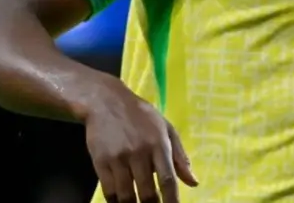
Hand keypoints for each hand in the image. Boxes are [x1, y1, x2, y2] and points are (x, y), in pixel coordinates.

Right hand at [83, 79, 197, 202]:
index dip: (172, 201)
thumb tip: (194, 183)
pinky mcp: (100, 162)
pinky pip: (109, 192)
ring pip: (127, 196)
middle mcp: (139, 152)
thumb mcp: (166, 129)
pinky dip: (116, 202)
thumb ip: (180, 157)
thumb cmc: (140, 116)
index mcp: (158, 144)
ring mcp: (118, 158)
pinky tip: (121, 202)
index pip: (168, 179)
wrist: (105, 102)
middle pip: (147, 193)